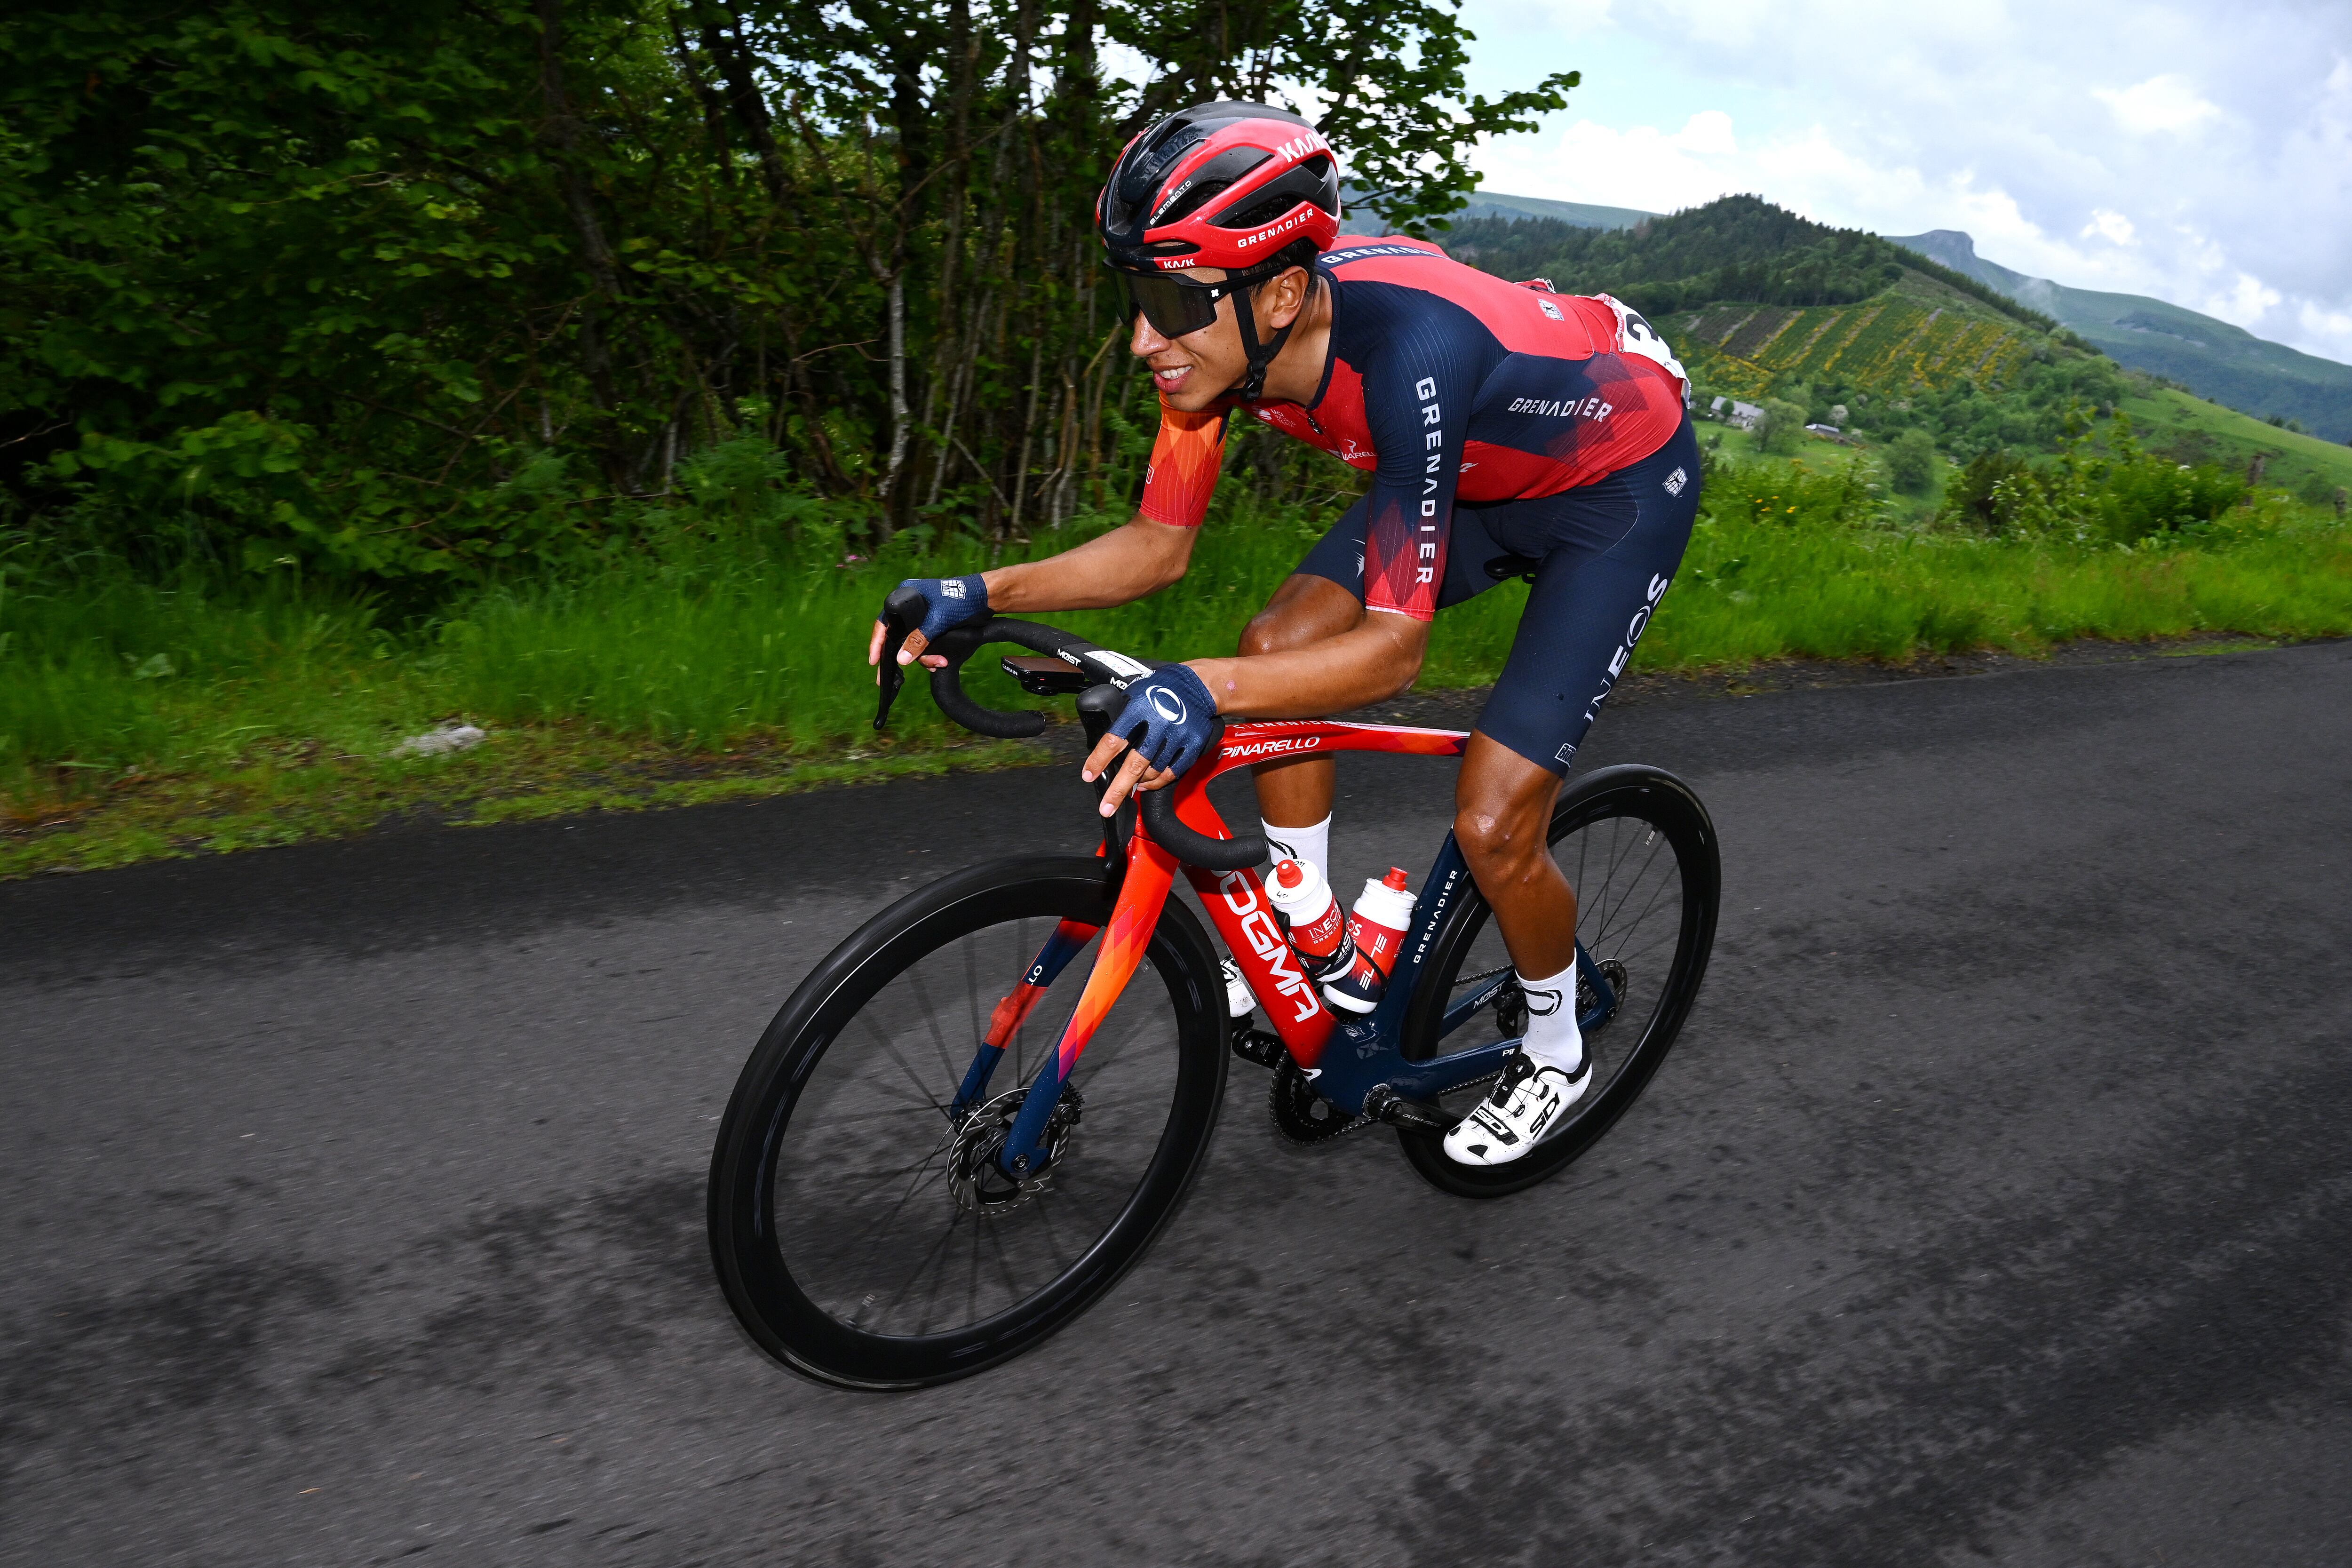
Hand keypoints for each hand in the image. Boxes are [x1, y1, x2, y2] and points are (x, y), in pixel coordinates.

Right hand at [868, 574, 987, 675]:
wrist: (985, 598)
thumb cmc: (961, 600)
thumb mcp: (938, 620)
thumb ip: (918, 639)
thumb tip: (901, 659)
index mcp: (905, 596)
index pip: (884, 622)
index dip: (877, 642)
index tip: (874, 661)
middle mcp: (911, 606)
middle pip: (901, 637)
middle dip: (912, 655)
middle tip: (917, 669)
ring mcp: (923, 617)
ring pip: (914, 643)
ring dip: (925, 656)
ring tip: (939, 662)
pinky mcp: (934, 625)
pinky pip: (925, 644)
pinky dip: (931, 653)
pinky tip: (940, 661)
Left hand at [1082, 663, 1217, 815]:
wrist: (1198, 686)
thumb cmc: (1161, 689)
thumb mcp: (1134, 694)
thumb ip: (1122, 718)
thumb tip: (1104, 746)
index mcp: (1139, 708)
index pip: (1113, 740)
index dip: (1098, 760)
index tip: (1088, 775)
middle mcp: (1159, 723)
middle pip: (1135, 764)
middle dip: (1118, 790)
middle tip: (1106, 807)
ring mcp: (1178, 735)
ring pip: (1153, 772)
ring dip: (1138, 784)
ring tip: (1129, 790)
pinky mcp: (1193, 745)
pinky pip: (1173, 772)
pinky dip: (1158, 782)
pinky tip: (1147, 785)